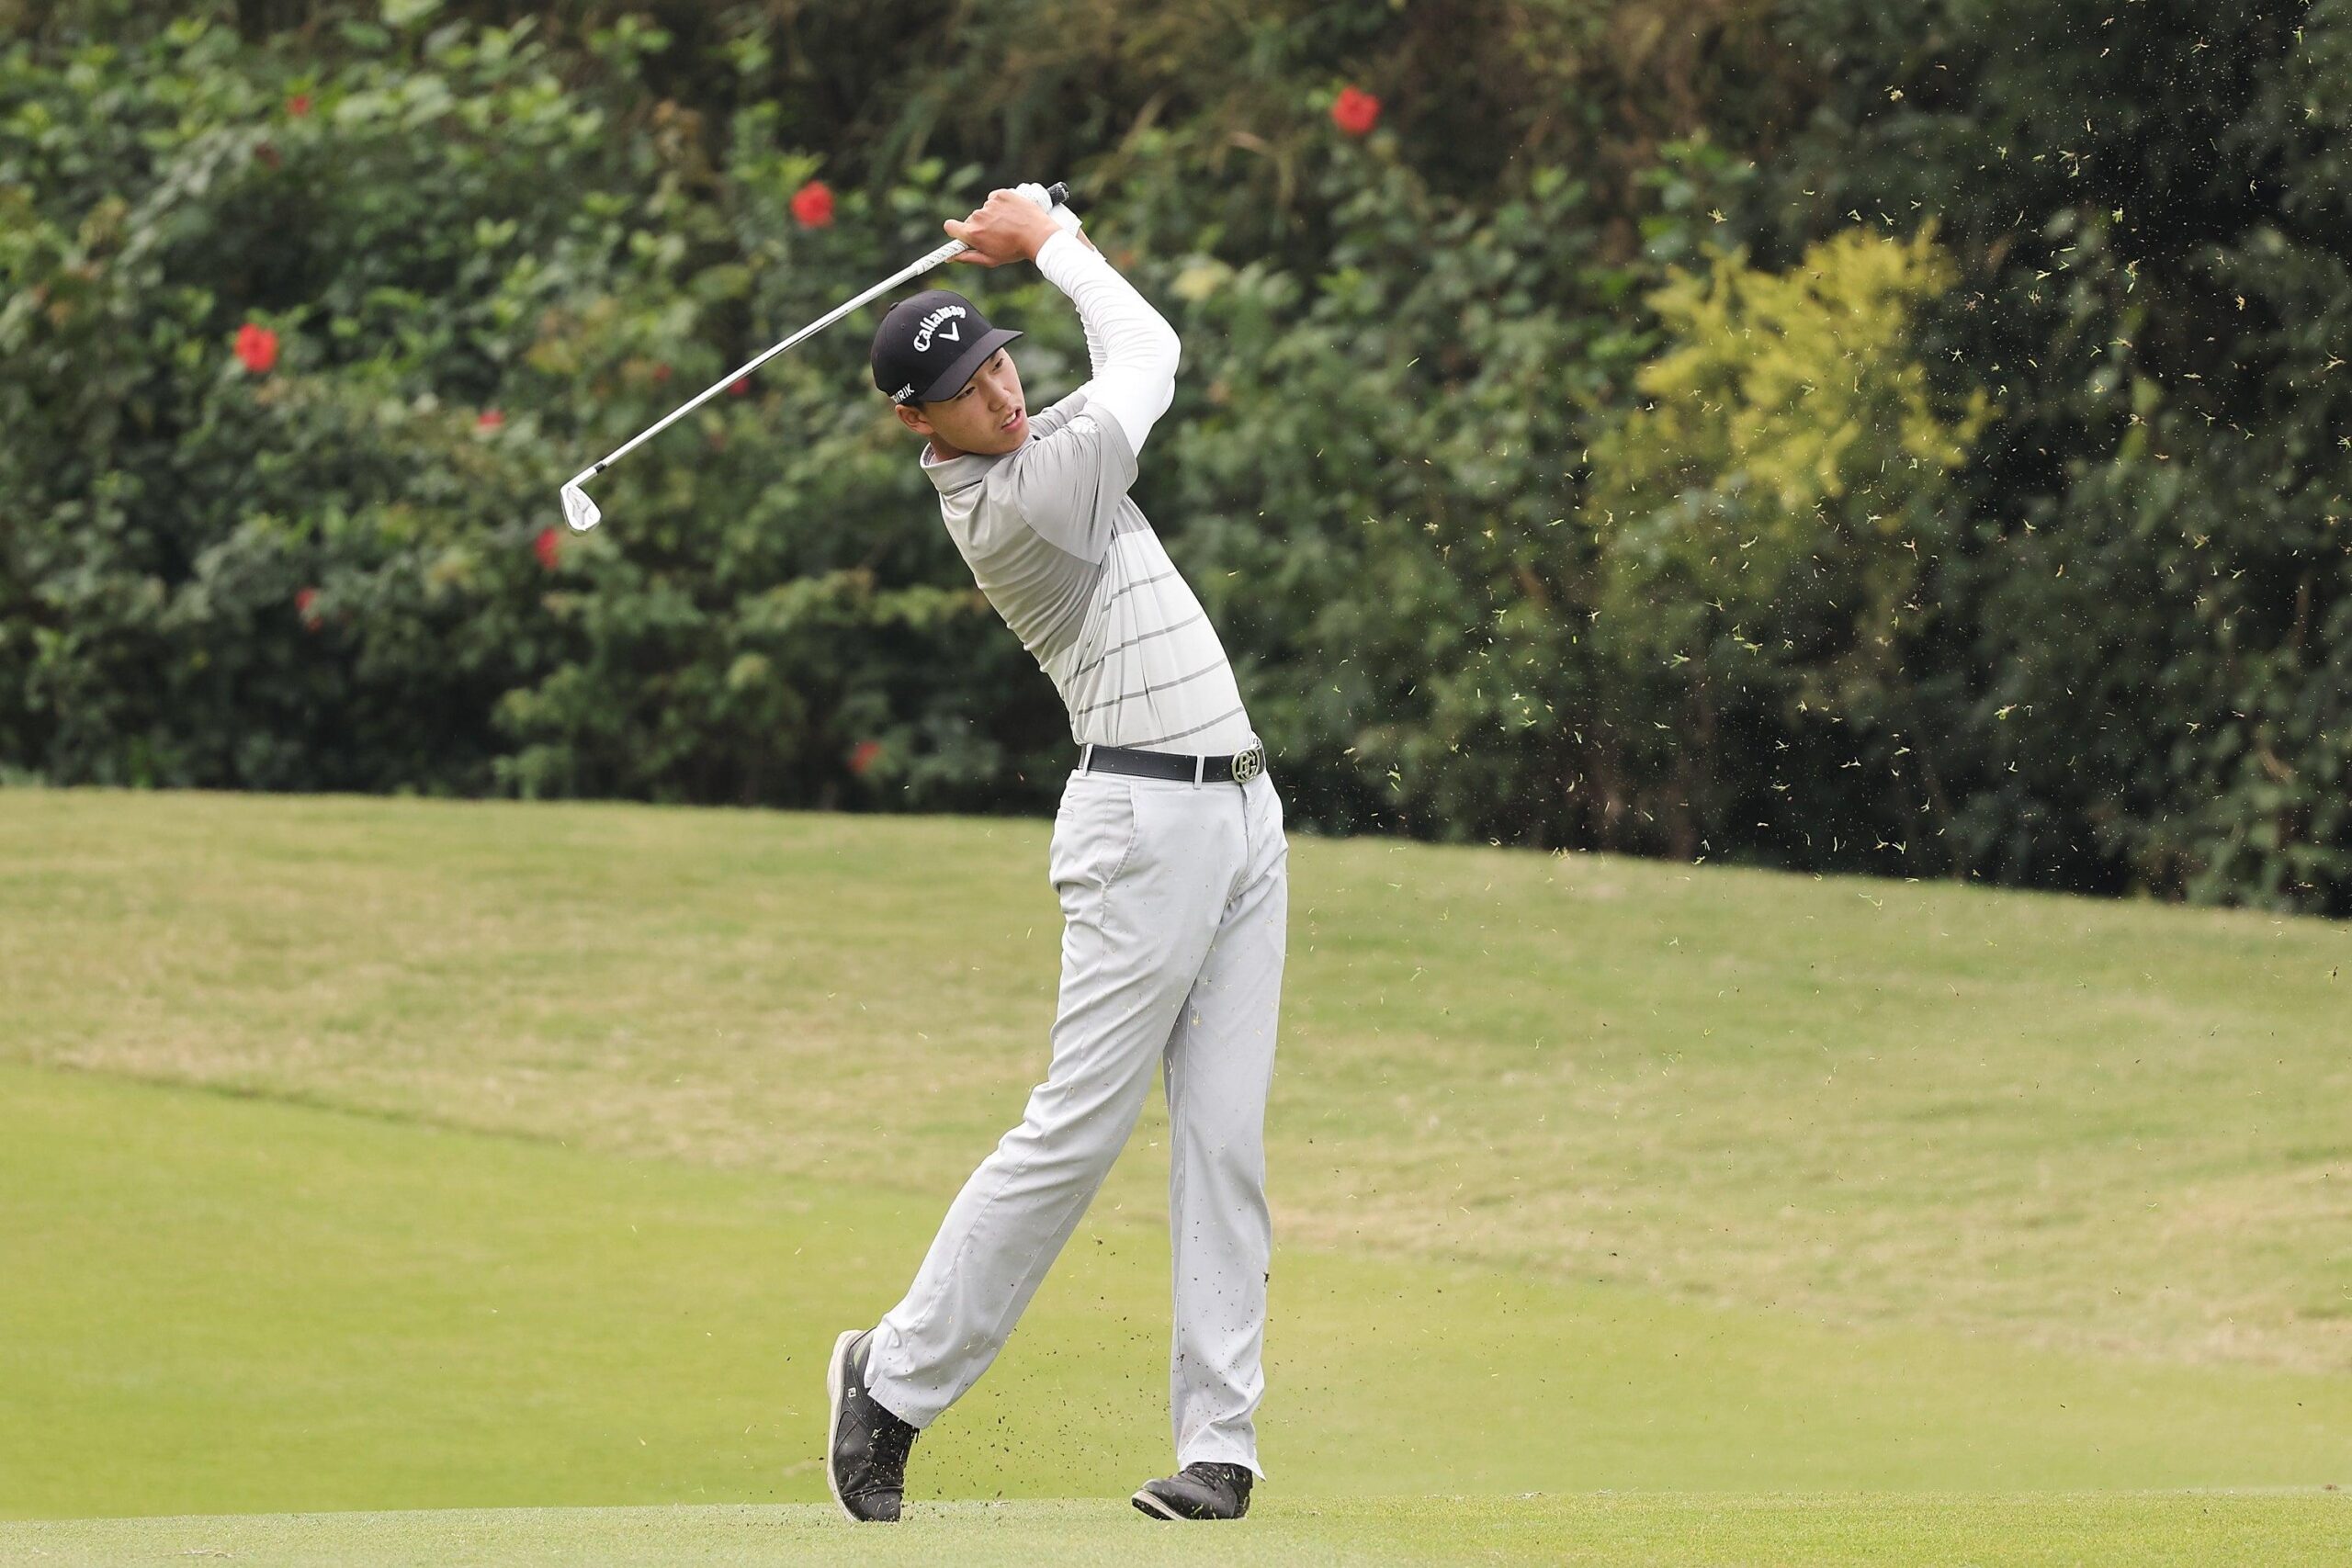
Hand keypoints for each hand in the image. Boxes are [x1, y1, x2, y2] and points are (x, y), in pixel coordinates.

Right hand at [944, 188, 1061, 267]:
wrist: (1039, 235)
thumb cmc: (1015, 250)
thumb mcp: (990, 259)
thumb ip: (968, 257)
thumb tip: (951, 257)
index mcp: (973, 233)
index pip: (950, 226)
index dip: (955, 230)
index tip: (962, 233)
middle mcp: (979, 216)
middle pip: (971, 220)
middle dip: (980, 226)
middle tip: (997, 234)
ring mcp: (990, 204)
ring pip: (985, 210)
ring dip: (993, 216)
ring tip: (1009, 225)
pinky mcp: (1001, 194)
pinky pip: (994, 199)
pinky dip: (1001, 205)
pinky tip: (1012, 214)